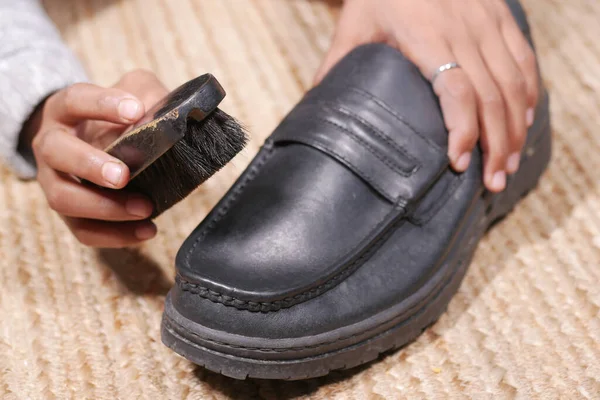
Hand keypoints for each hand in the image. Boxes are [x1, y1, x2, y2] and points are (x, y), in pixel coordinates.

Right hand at [28, 69, 168, 246]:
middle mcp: (52, 144)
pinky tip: (147, 230)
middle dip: (89, 165)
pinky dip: (115, 235)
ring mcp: (55, 181)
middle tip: (123, 175)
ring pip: (64, 198)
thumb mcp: (136, 94)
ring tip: (145, 207)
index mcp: (66, 109)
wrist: (105, 143)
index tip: (134, 110)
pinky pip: (83, 230)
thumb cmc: (122, 117)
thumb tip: (166, 117)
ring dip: (104, 207)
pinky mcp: (70, 213)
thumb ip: (149, 96)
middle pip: (56, 152)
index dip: (101, 104)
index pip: (75, 100)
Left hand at [315, 0, 538, 191]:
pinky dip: (528, 94)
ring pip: (514, 83)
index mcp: (427, 36)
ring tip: (509, 164)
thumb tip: (316, 104)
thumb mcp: (354, 25)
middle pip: (492, 97)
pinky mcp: (500, 17)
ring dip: (516, 128)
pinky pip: (524, 60)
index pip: (456, 90)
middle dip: (497, 144)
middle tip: (493, 182)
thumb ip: (337, 65)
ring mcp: (488, 23)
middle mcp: (465, 30)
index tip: (458, 163)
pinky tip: (524, 122)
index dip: (463, 130)